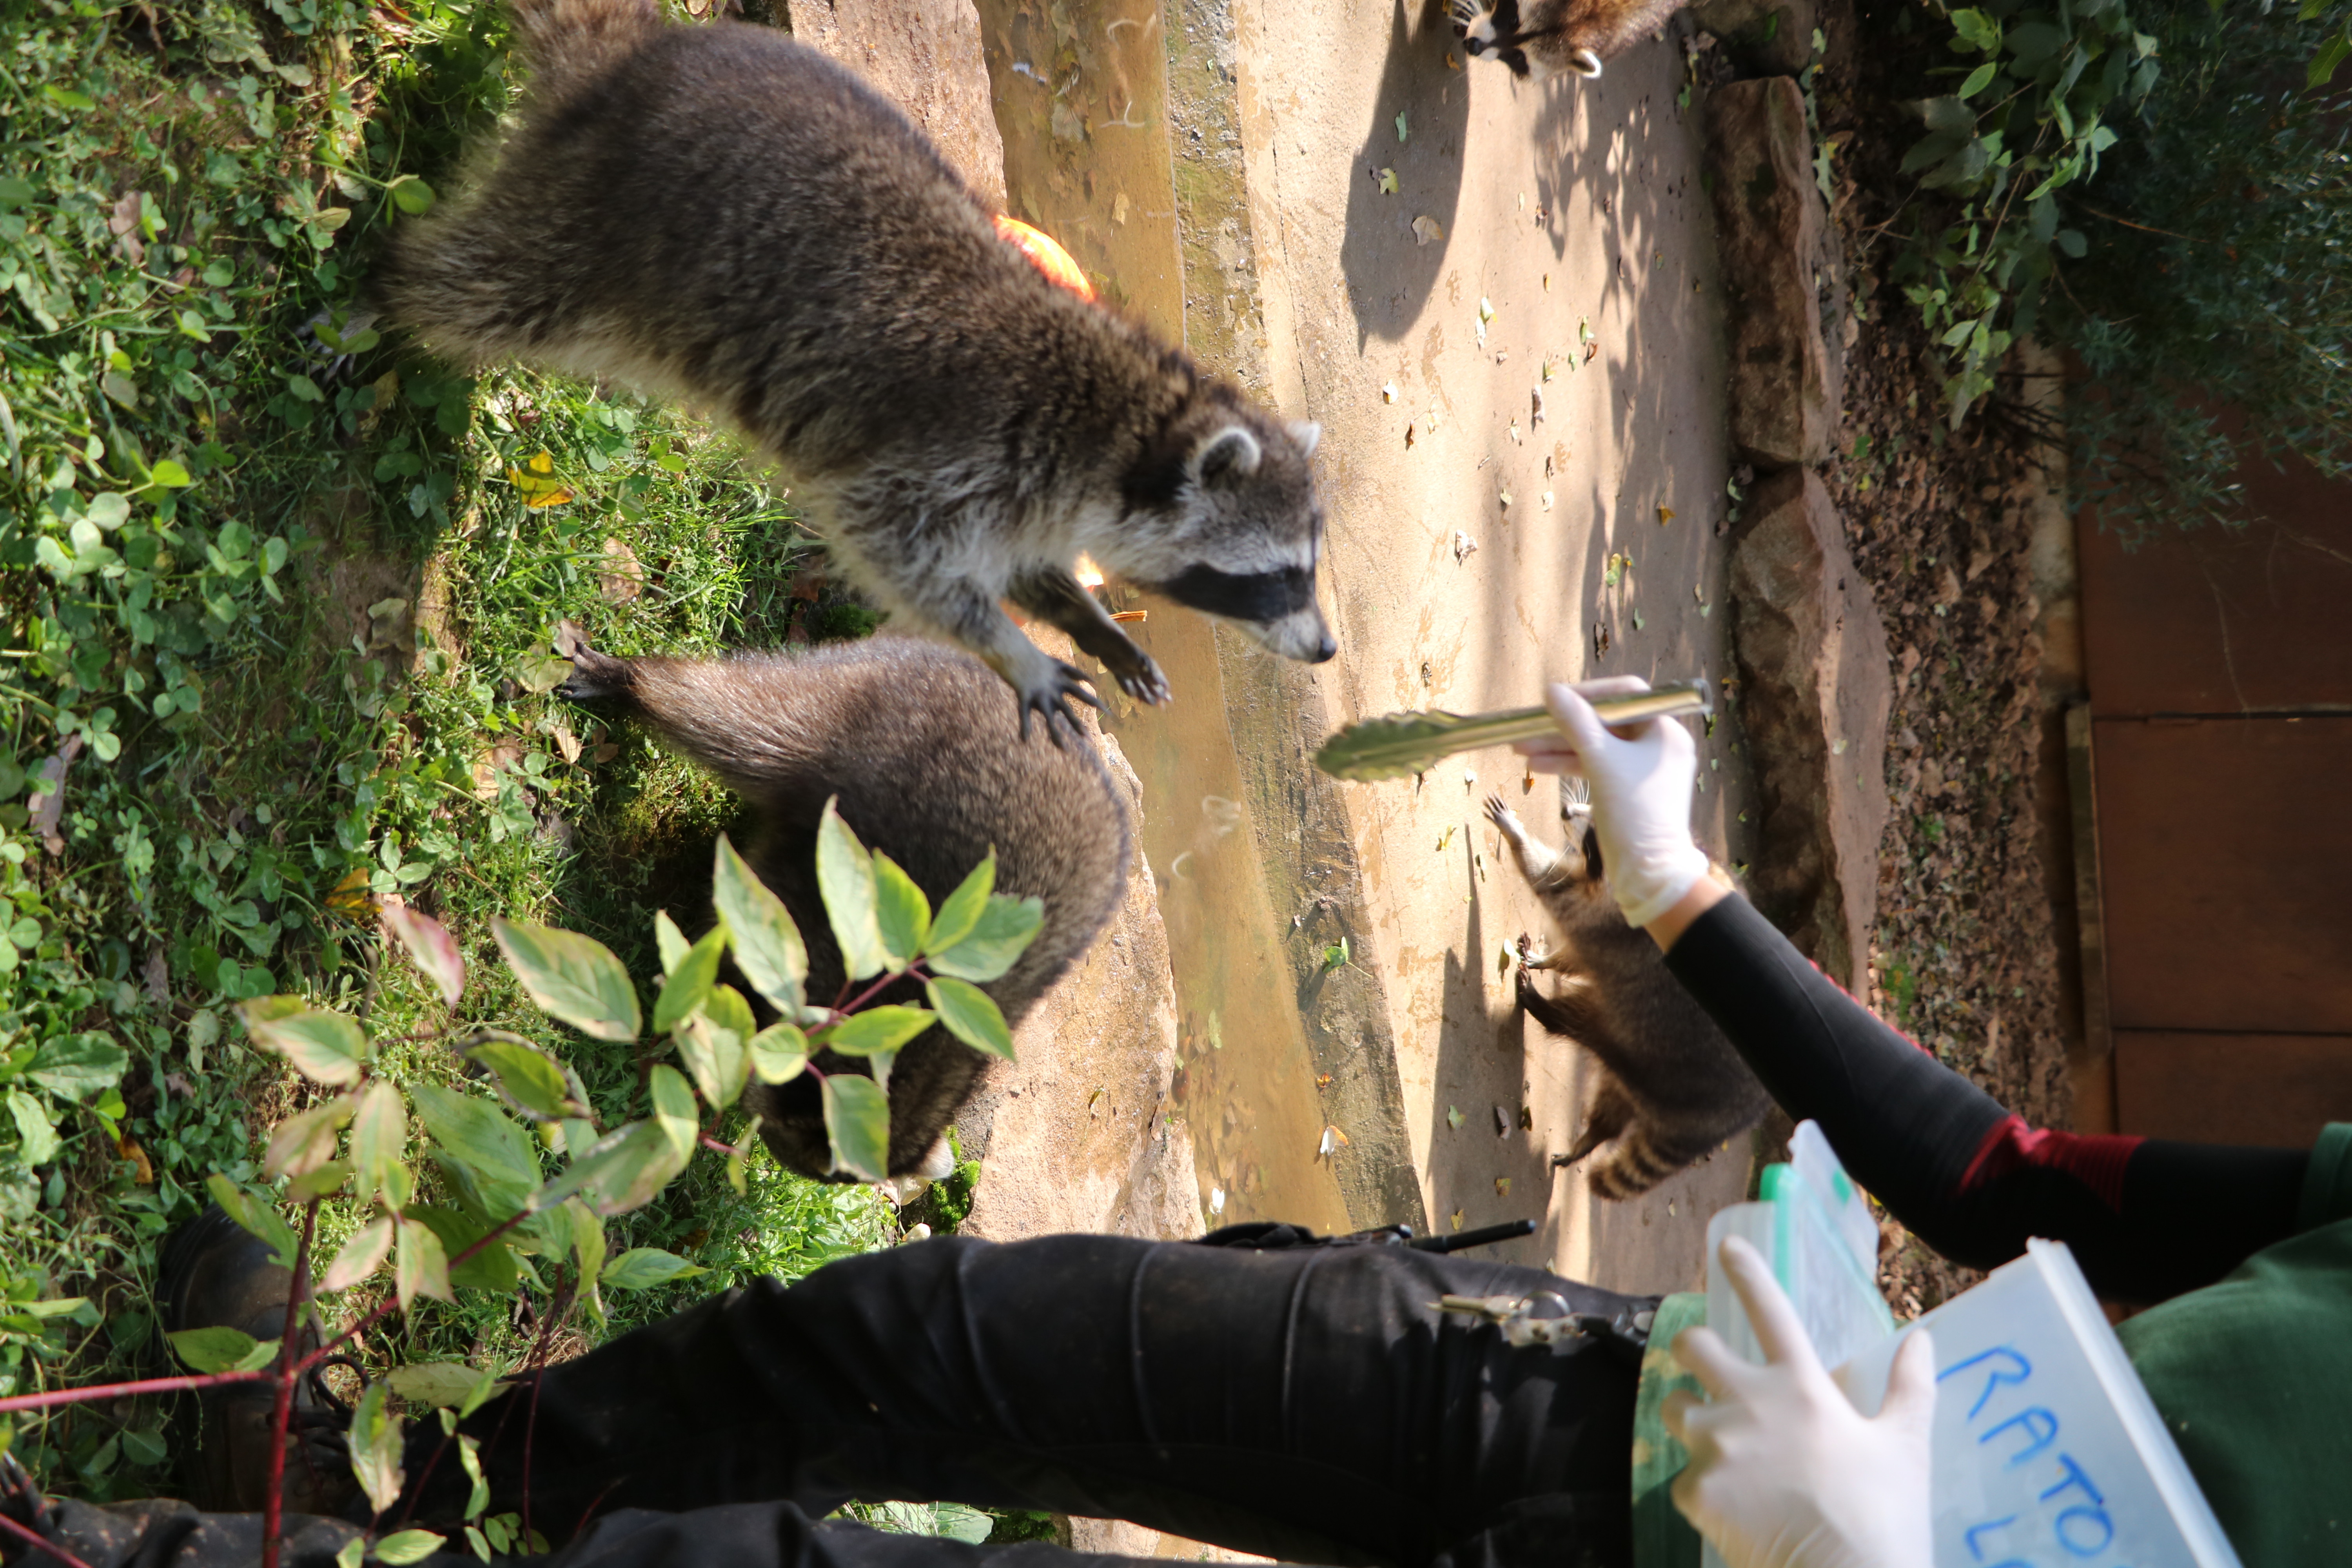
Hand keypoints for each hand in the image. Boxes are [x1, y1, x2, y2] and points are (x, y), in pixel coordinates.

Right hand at [1512, 677, 1709, 926]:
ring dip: (1559, 747)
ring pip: (1595, 746)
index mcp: (1664, 731)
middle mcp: (1656, 745)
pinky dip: (1569, 766)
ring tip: (1521, 750)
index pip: (1624, 696)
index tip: (1555, 700)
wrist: (1650, 873)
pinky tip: (1538, 766)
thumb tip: (1552, 691)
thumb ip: (1576, 723)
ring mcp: (1641, 769)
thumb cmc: (1635, 814)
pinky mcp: (1628, 790)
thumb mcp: (1600, 762)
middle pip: (1604, 722)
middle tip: (1527, 728)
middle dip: (1564, 726)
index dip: (1588, 694)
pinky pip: (1596, 768)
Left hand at [1662, 1237, 1936, 1567]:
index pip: (1772, 1311)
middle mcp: (1749, 1406)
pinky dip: (1701, 1491)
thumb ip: (1910, 1388)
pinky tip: (1732, 1512)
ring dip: (1687, 1419)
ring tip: (1717, 1447)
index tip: (1725, 1244)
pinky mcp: (1694, 1492)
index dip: (1748, 1271)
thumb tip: (1924, 1337)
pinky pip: (1682, 1479)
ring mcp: (1716, 1448)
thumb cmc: (1884, 1518)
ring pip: (1673, 1409)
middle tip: (1702, 1369)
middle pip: (1692, 1348)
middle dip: (1690, 1350)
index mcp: (1802, 1389)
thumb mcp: (1906, 1448)